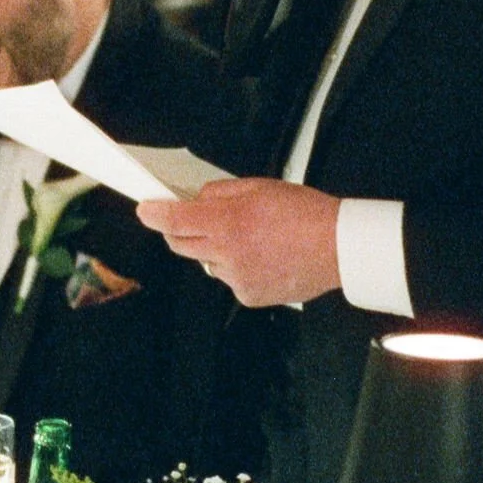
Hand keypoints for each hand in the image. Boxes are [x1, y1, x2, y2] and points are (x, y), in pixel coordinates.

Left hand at [138, 179, 342, 307]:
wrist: (337, 248)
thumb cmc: (305, 214)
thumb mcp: (259, 187)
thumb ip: (221, 193)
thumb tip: (197, 200)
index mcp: (228, 222)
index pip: (176, 219)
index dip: (155, 214)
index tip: (145, 210)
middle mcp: (227, 253)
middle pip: (181, 245)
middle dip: (179, 231)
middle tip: (193, 220)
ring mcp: (236, 278)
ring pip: (207, 263)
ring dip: (215, 250)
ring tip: (250, 240)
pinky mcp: (248, 296)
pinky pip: (229, 280)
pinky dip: (237, 269)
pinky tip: (262, 258)